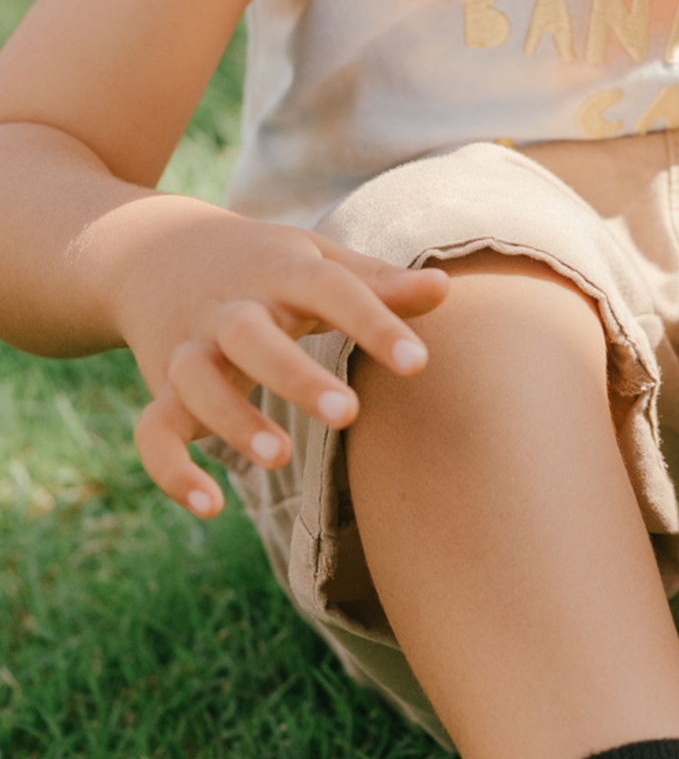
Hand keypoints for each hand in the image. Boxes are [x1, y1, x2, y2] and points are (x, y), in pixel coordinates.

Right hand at [117, 206, 448, 518]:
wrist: (156, 251)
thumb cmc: (265, 265)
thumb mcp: (317, 261)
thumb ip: (379, 282)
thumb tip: (446, 288)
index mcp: (280, 270)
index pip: (331, 289)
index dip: (374, 323)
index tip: (419, 364)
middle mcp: (229, 308)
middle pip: (252, 335)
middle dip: (295, 375)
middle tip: (349, 413)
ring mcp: (188, 348)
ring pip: (196, 382)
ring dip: (232, 421)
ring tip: (280, 458)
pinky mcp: (161, 390)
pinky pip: (152, 432)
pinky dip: (171, 470)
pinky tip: (211, 507)